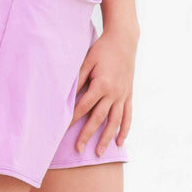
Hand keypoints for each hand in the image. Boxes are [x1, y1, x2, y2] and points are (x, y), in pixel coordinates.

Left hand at [71, 26, 137, 155]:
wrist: (124, 40)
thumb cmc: (102, 49)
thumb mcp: (87, 61)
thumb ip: (77, 79)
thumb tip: (66, 95)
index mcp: (101, 85)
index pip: (83, 107)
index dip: (72, 119)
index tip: (62, 130)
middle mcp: (113, 93)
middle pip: (98, 118)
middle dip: (87, 135)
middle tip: (78, 149)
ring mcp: (123, 95)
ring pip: (115, 121)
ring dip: (106, 138)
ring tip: (99, 152)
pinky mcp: (129, 94)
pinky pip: (127, 115)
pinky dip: (124, 129)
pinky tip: (120, 142)